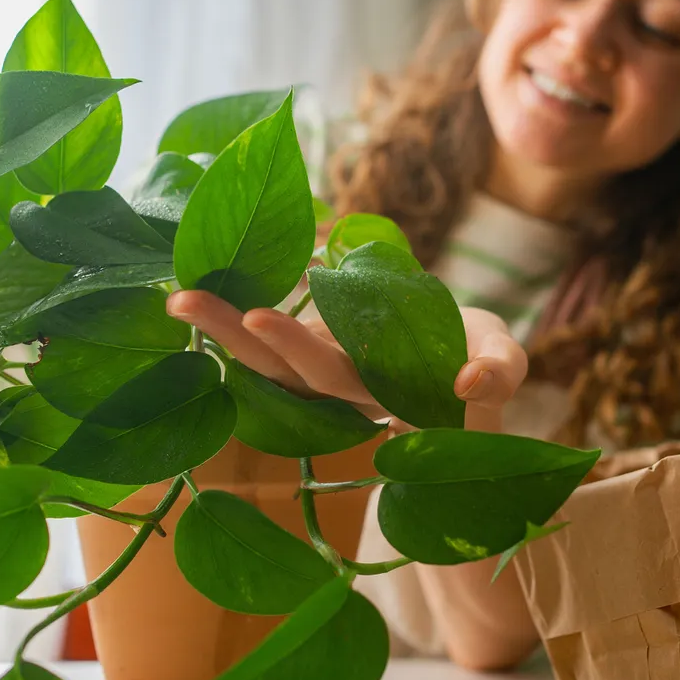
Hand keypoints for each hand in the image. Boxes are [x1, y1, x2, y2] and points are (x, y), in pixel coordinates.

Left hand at [166, 291, 527, 431]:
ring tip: (176, 297)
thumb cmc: (482, 362)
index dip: (294, 347)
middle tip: (182, 300)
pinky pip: (266, 336)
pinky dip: (232, 316)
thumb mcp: (503, 362)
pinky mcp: (313, 343)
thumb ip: (499, 373)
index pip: (329, 376)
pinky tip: (198, 288)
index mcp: (378, 390)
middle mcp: (337, 386)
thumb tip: (470, 381)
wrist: (463, 363)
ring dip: (219, 328)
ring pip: (263, 356)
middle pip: (276, 366)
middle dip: (232, 334)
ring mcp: (321, 365)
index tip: (259, 315)